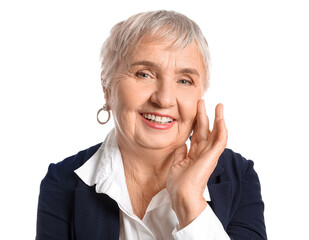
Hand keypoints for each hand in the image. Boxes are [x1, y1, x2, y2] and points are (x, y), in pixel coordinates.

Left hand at [167, 100, 227, 228]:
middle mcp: (203, 152)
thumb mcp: (176, 163)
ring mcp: (209, 154)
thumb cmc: (178, 184)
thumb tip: (182, 142)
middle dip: (204, 115)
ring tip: (219, 105)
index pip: (197, 134)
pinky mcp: (212, 156)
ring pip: (216, 133)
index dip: (196, 122)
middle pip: (205, 130)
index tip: (195, 110)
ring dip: (218, 118)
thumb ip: (181, 152)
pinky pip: (220, 141)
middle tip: (202, 101)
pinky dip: (222, 129)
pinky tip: (221, 119)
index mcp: (194, 154)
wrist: (182, 196)